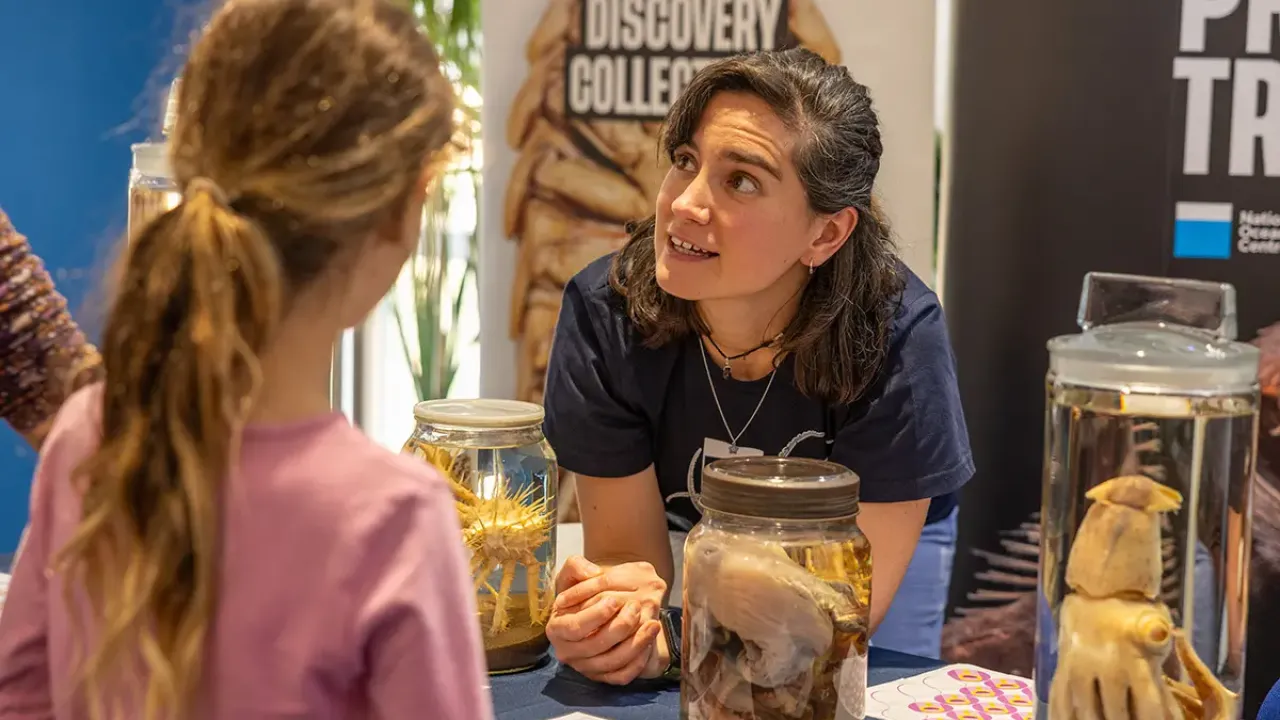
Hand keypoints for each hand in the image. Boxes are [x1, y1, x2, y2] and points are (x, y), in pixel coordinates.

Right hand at [545, 556, 667, 684]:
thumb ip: (577, 566)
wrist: (596, 605)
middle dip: (620, 627)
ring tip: (653, 623)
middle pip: (595, 646)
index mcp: (556, 628)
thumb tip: (592, 573)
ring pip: (611, 662)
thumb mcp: (573, 573)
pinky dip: (637, 662)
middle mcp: (568, 652)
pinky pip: (621, 676)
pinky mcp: (603, 675)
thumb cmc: (582, 589)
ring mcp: (585, 667)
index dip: (595, 615)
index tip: (613, 600)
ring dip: (635, 644)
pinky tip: (648, 642)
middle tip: (636, 607)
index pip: (574, 628)